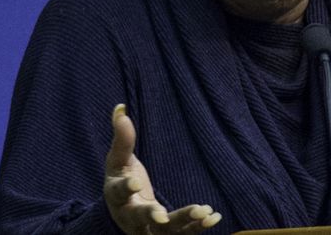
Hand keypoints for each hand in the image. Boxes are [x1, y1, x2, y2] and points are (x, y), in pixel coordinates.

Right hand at [105, 104, 221, 233]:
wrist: (125, 210)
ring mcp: (149, 229)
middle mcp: (130, 217)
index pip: (119, 193)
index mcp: (116, 197)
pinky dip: (197, 229)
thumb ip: (122, 138)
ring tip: (202, 211)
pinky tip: (213, 217)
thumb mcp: (118, 161)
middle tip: (161, 216)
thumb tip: (121, 107)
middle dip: (151, 216)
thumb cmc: (122, 179)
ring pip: (165, 231)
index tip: (136, 183)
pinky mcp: (167, 233)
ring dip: (183, 223)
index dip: (127, 188)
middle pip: (139, 219)